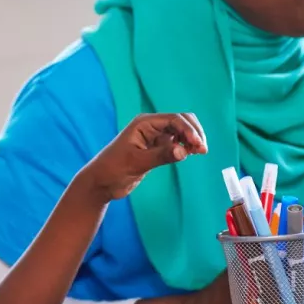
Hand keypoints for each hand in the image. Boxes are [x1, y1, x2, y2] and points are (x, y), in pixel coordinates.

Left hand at [77, 113, 207, 201]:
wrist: (101, 183)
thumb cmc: (113, 170)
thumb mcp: (137, 162)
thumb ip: (160, 156)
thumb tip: (183, 151)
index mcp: (144, 123)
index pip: (174, 119)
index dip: (189, 130)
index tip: (198, 145)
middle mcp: (150, 126)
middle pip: (180, 121)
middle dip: (194, 132)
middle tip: (202, 150)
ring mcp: (154, 137)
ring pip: (180, 131)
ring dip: (191, 139)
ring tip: (199, 152)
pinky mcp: (156, 149)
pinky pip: (176, 143)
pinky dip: (185, 146)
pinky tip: (190, 154)